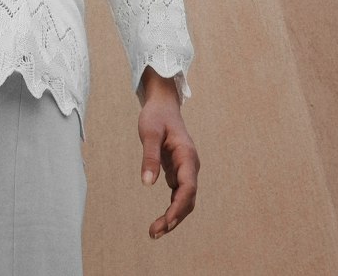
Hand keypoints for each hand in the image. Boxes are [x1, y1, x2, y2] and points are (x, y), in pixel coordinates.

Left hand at [137, 72, 199, 239]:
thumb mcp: (149, 132)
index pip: (188, 188)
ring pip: (185, 200)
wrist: (163, 105)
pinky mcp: (179, 172)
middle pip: (188, 199)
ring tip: (155, 231)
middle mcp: (190, 166)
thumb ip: (149, 157)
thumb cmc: (156, 117)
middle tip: (154, 232)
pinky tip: (161, 221)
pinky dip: (172, 209)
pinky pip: (179, 195)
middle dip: (174, 218)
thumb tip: (147, 183)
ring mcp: (186, 170)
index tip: (166, 222)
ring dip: (173, 217)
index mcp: (187, 156)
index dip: (178, 208)